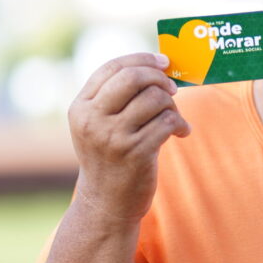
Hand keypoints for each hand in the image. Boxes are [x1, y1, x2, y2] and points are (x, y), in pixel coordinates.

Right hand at [67, 52, 189, 221]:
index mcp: (81, 108)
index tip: (163, 61)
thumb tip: (156, 65)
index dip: (142, 59)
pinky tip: (181, 132)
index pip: (112, 68)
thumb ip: (114, 96)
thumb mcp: (97, 125)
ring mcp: (113, 137)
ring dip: (173, 105)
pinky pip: (168, 122)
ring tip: (173, 118)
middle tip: (172, 89)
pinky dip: (181, 124)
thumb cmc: (109, 157)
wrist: (106, 204)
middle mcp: (92, 120)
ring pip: (155, 98)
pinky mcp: (136, 153)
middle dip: (159, 78)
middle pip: (133, 77)